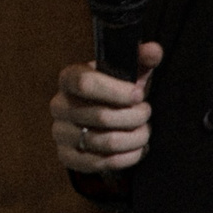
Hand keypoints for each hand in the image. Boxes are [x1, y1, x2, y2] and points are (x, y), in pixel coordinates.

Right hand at [51, 41, 159, 173]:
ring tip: (145, 131)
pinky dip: (127, 157)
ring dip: (135, 138)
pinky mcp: (67, 157)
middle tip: (146, 113)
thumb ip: (142, 59)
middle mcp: (59, 105)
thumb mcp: (127, 73)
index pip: (85, 83)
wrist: (97, 121)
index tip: (139, 95)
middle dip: (134, 117)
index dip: (117, 91)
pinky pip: (101, 163)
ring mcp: (60, 133)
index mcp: (69, 78)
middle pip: (102, 116)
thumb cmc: (115, 92)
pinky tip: (138, 148)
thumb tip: (154, 50)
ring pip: (105, 142)